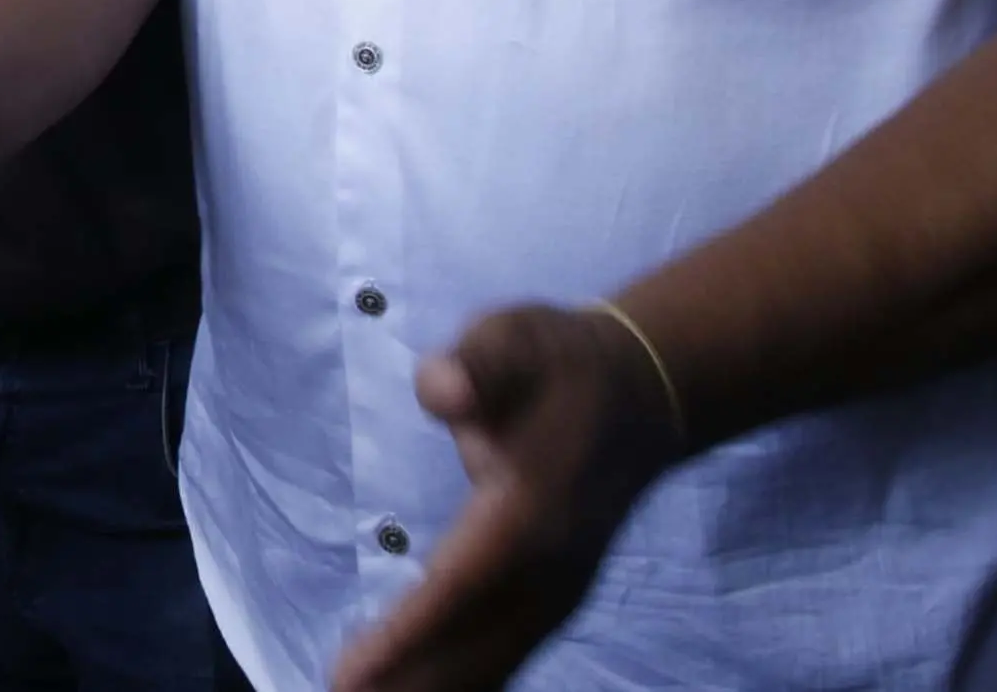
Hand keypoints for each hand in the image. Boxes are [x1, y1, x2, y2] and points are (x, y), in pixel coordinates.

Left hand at [331, 303, 692, 691]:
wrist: (644, 391)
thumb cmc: (561, 362)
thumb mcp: (516, 339)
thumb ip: (478, 364)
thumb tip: (443, 389)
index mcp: (533, 511)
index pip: (460, 583)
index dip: (408, 632)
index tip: (353, 673)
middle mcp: (551, 566)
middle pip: (472, 642)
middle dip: (406, 678)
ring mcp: (561, 588)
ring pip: (492, 659)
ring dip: (431, 685)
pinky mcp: (558, 596)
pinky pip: (507, 652)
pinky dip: (467, 678)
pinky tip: (422, 691)